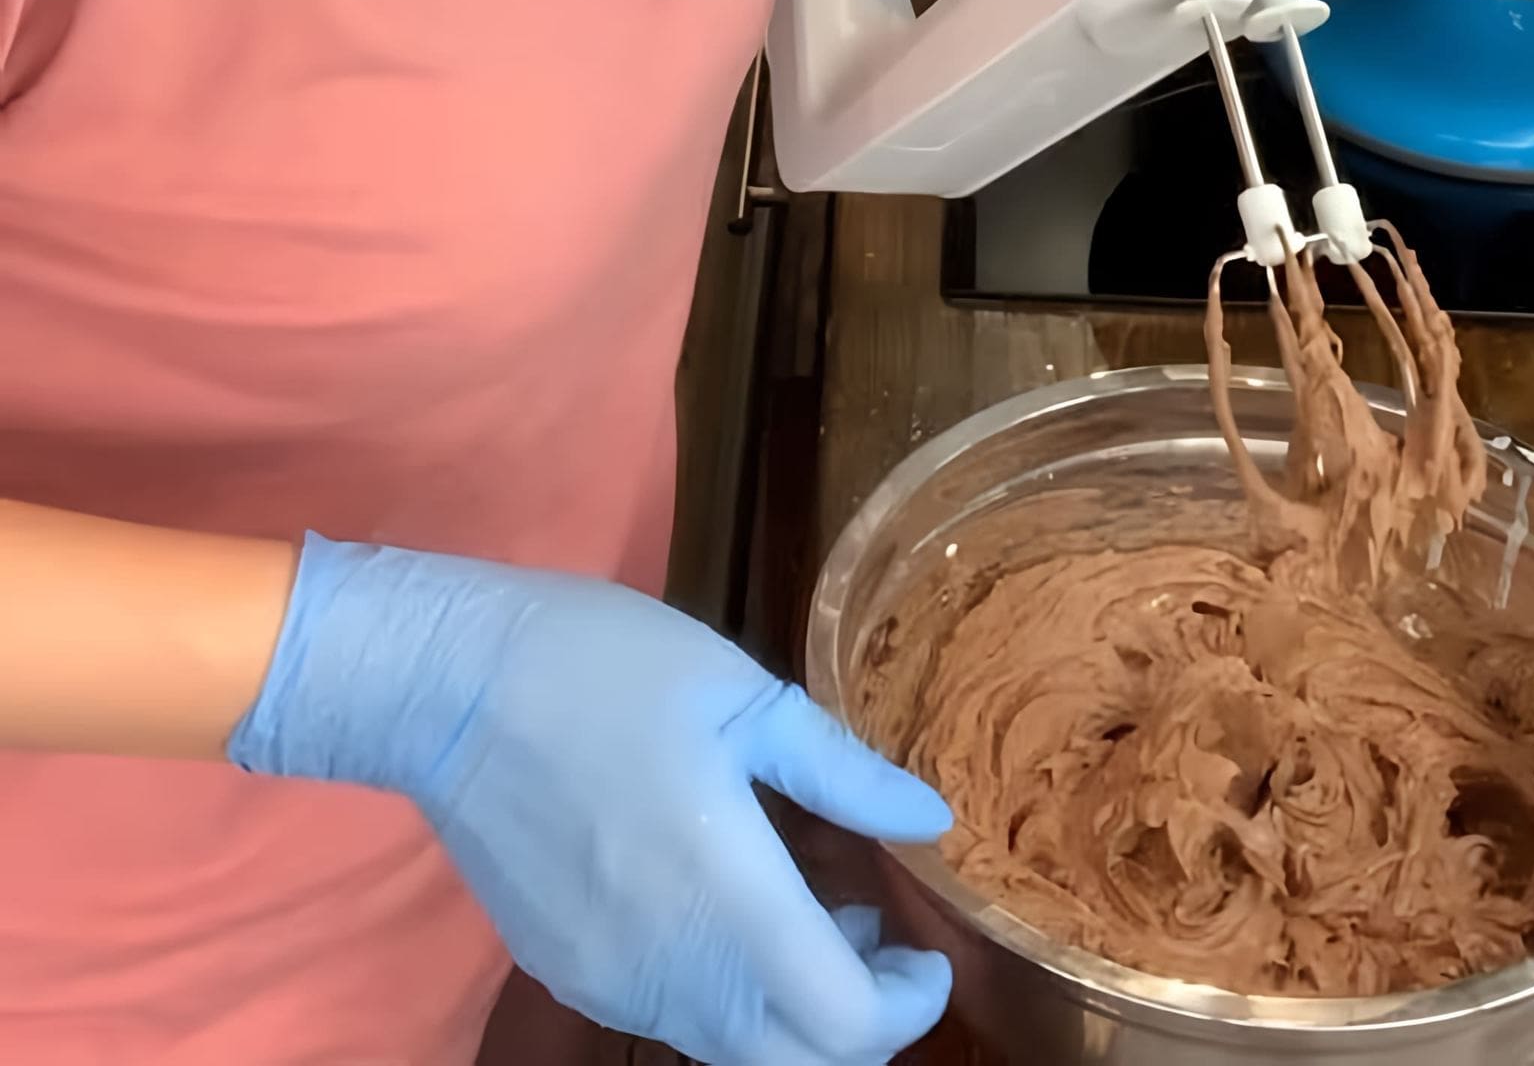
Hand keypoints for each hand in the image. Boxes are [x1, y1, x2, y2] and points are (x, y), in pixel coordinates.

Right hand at [229, 534, 952, 1064]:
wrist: (441, 685)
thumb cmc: (605, 669)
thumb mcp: (746, 697)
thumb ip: (845, 774)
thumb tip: (930, 819)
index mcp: (730, 901)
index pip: (846, 1027)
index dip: (907, 1005)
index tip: (921, 949)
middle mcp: (672, 971)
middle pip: (796, 1065)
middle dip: (859, 1025)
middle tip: (876, 941)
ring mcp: (612, 982)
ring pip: (731, 1052)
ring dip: (792, 1012)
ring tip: (807, 913)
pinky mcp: (566, 971)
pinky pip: (672, 1020)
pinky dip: (727, 997)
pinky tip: (725, 912)